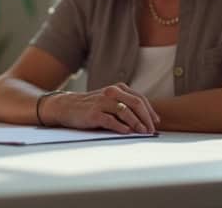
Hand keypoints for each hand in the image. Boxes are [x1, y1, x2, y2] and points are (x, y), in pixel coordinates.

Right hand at [45, 83, 159, 133]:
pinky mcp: (93, 113)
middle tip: (151, 130)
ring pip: (125, 111)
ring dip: (136, 123)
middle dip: (146, 118)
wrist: (66, 106)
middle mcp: (111, 92)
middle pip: (135, 104)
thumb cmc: (91, 106)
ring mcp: (102, 102)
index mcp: (117, 88)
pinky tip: (127, 132)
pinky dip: (120, 127)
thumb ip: (124, 104)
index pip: (139, 99)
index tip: (155, 122)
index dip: (149, 111)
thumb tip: (146, 119)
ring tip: (142, 132)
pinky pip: (110, 120)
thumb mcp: (109, 100)